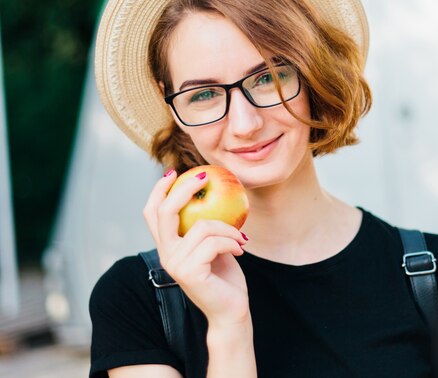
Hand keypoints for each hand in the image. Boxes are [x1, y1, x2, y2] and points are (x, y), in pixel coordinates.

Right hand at [143, 170, 249, 325]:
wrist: (231, 311)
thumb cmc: (225, 277)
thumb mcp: (213, 245)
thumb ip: (204, 226)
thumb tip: (209, 192)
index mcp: (167, 246)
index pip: (152, 213)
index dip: (158, 190)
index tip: (174, 172)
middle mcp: (165, 254)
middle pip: (165, 211)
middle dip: (184, 189)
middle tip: (205, 178)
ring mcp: (175, 263)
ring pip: (202, 226)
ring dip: (228, 229)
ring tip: (241, 239)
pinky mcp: (189, 271)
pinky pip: (214, 242)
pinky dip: (232, 241)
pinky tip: (240, 250)